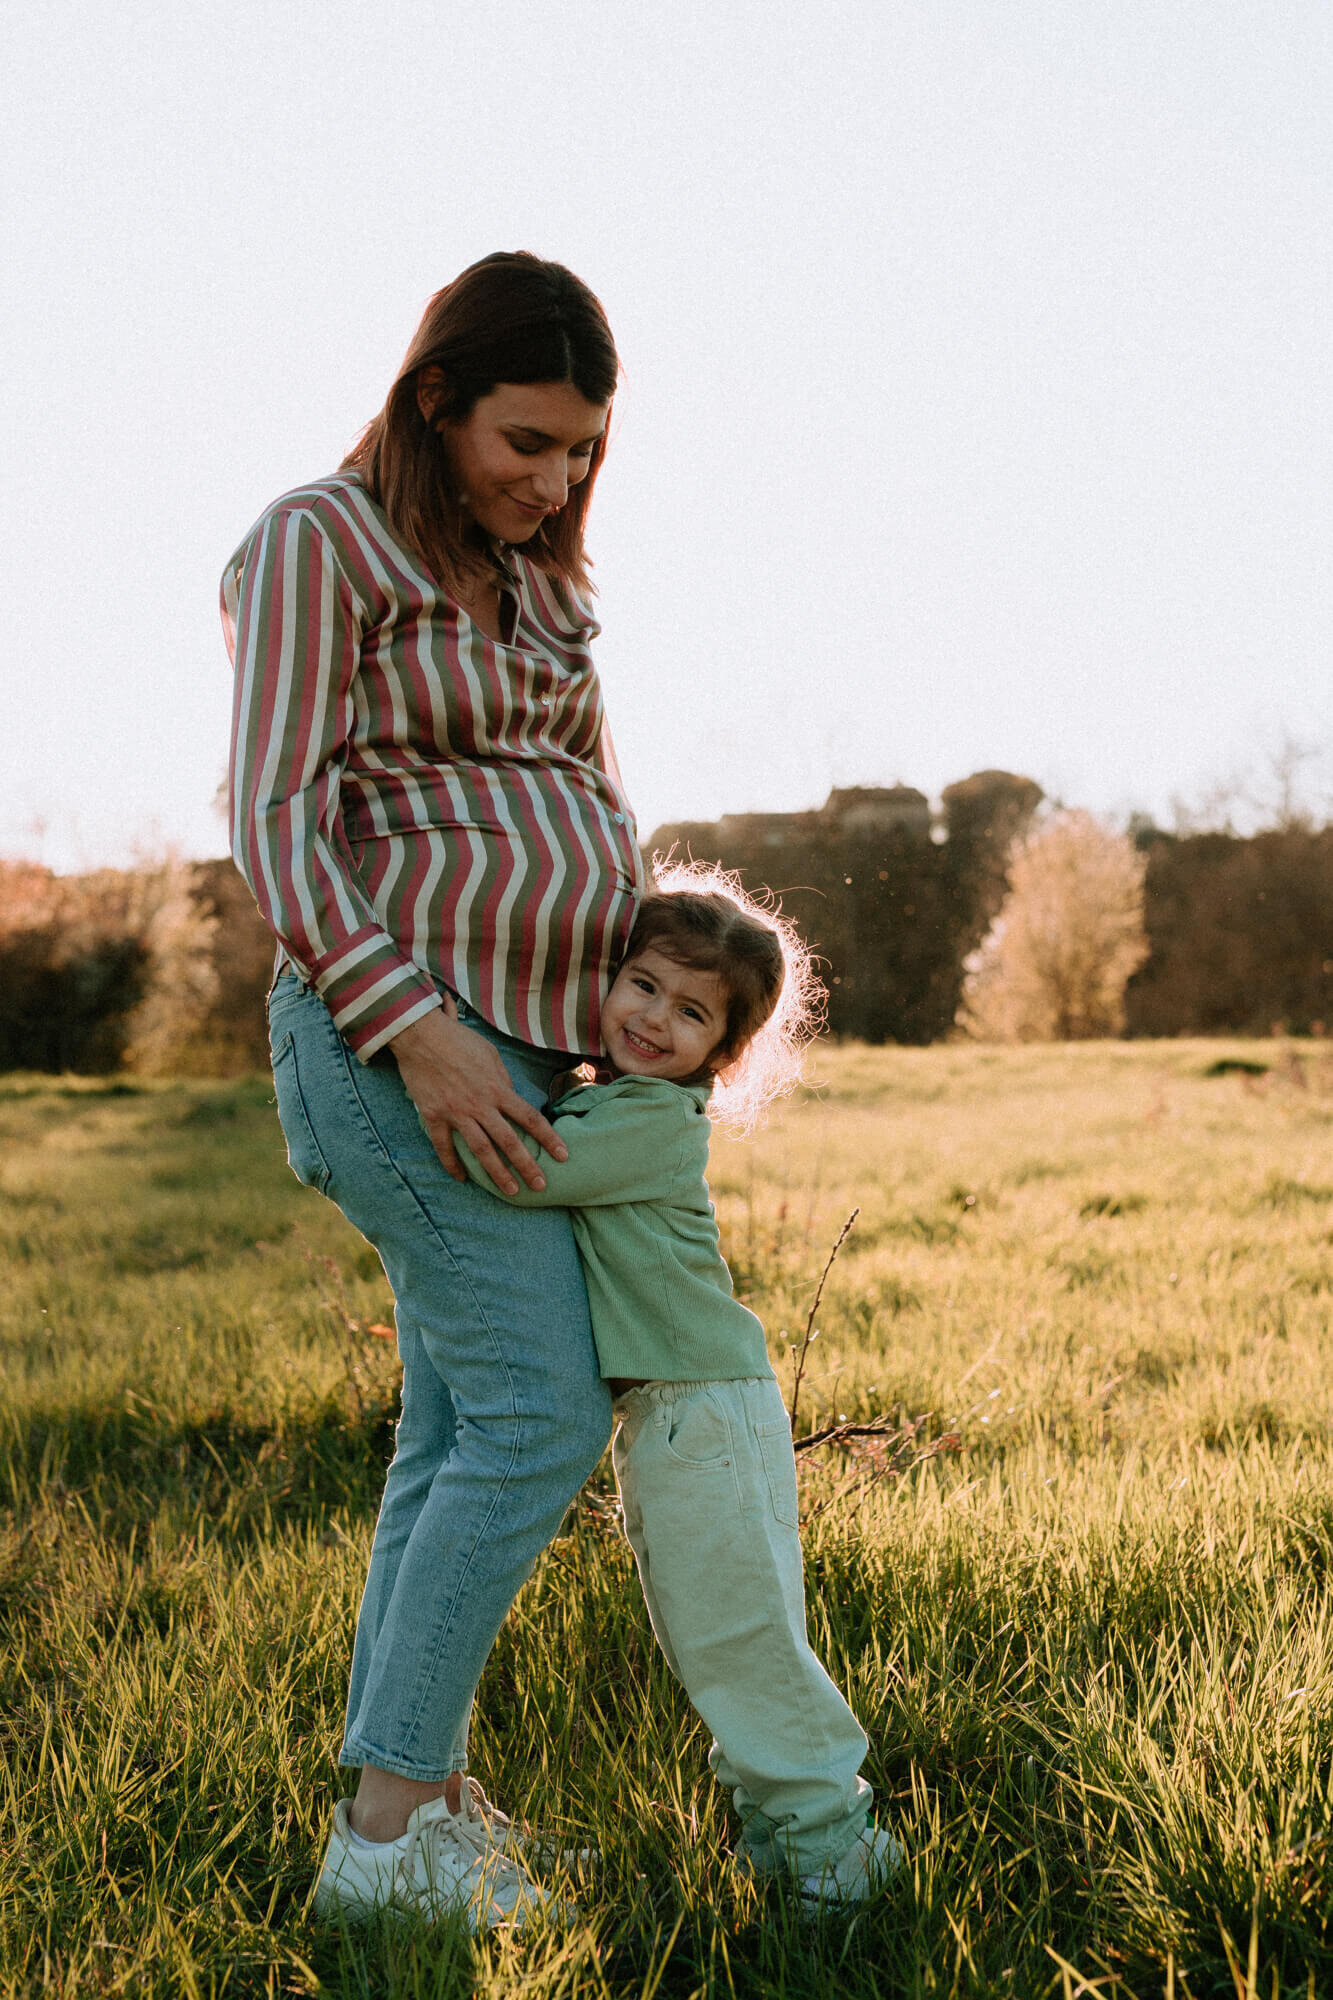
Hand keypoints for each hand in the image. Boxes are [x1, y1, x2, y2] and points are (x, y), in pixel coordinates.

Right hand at [387, 1001, 567, 1193]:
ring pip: (481, 1150)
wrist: (421, 1035)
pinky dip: (452, 1164)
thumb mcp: (491, 1054)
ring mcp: (457, 1113)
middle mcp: (480, 1105)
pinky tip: (461, 1178)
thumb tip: (511, 1096)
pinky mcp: (434, 1115)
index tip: (563, 1156)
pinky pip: (443, 1146)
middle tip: (541, 1186)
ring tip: (510, 1191)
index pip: (530, 1118)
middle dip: (527, 1166)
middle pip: (509, 1141)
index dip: (549, 1138)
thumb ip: (503, 1079)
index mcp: (498, 1089)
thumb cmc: (459, 1040)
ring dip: (497, 1173)